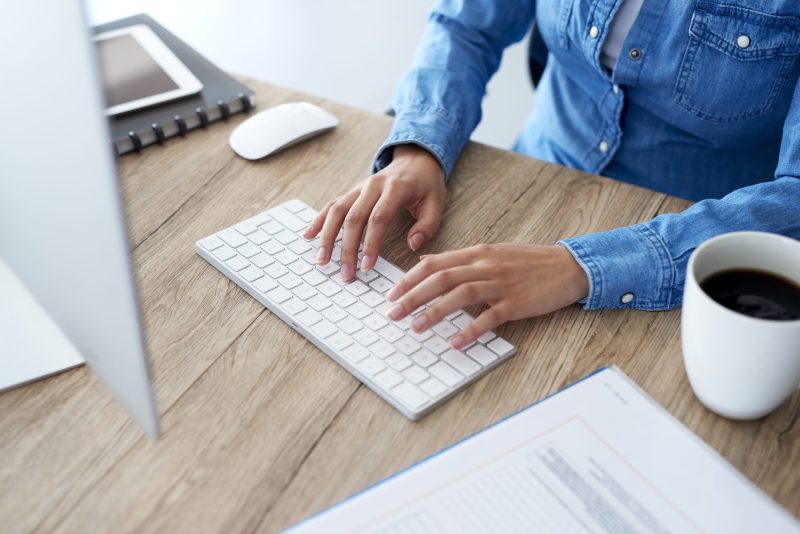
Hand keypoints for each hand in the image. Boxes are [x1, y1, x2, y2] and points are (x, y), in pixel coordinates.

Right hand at [303, 144, 445, 280]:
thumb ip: (427, 225)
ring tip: (322, 260)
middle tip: (346, 273)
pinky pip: (332, 205)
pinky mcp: (352, 191)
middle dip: (347, 248)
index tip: (367, 266)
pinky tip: (309, 235)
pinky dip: (319, 220)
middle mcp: (373, 185)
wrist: (415, 159)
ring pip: (337, 210)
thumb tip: (413, 245)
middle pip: (354, 218)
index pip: (378, 218)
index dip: (371, 243)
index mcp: (395, 188)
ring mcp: (359, 187)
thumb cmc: (425, 184)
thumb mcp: (436, 202)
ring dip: (327, 236)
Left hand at [384, 244, 588, 348]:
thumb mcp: (490, 253)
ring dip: (435, 311)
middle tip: (392, 314)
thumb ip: (459, 259)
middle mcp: (485, 265)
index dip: (409, 279)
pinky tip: (455, 342)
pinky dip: (470, 330)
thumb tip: (426, 262)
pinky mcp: (516, 303)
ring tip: (415, 327)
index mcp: (476, 253)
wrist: (567, 266)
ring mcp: (501, 284)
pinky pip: (489, 317)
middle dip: (412, 296)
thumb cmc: (527, 263)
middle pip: (441, 278)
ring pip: (460, 294)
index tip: (391, 294)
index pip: (434, 263)